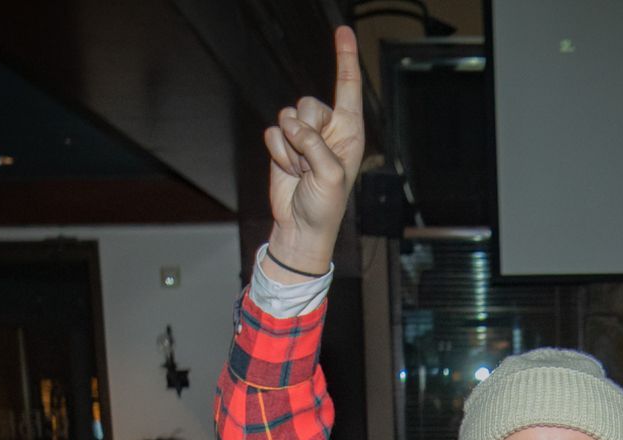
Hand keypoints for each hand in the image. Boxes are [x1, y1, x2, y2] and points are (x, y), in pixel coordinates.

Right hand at [263, 25, 363, 278]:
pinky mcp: (284, 145)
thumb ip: (314, 145)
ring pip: (287, 117)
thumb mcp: (330, 177)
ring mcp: (305, 137)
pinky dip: (277, 154)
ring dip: (290, 148)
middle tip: (310, 163)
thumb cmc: (325, 206)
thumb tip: (291, 124)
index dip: (345, 58)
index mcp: (350, 132)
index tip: (343, 30)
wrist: (300, 226)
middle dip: (304, 132)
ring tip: (301, 171)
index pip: (348, 87)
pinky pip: (272, 134)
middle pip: (307, 103)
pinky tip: (290, 172)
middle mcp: (329, 129)